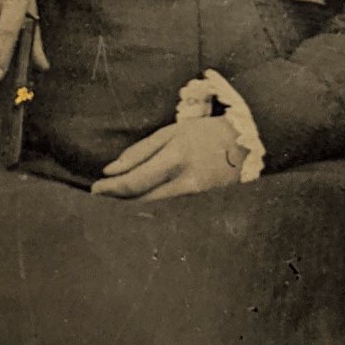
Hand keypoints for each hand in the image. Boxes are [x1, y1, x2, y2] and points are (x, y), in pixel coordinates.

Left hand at [91, 117, 246, 202]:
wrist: (249, 144)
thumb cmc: (206, 134)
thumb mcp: (172, 132)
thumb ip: (139, 152)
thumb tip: (110, 170)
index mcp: (176, 158)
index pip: (135, 182)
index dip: (111, 189)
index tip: (95, 189)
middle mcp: (186, 183)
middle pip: (142, 200)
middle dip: (117, 201)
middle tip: (100, 198)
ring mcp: (197, 199)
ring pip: (155, 209)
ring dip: (132, 206)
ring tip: (118, 200)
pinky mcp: (204, 208)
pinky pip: (170, 212)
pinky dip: (153, 208)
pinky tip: (143, 203)